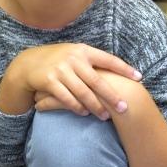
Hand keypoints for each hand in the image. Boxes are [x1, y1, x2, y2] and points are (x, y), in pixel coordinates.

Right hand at [0, 43, 141, 120]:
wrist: (28, 63)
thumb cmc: (56, 60)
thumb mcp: (73, 54)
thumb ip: (90, 60)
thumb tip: (115, 70)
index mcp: (83, 50)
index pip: (108, 59)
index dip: (124, 69)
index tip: (139, 78)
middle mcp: (73, 58)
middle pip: (97, 81)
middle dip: (112, 96)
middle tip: (124, 108)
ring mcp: (61, 70)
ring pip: (83, 92)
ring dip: (95, 107)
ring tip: (105, 116)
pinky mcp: (50, 81)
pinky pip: (67, 98)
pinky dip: (77, 107)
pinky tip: (83, 113)